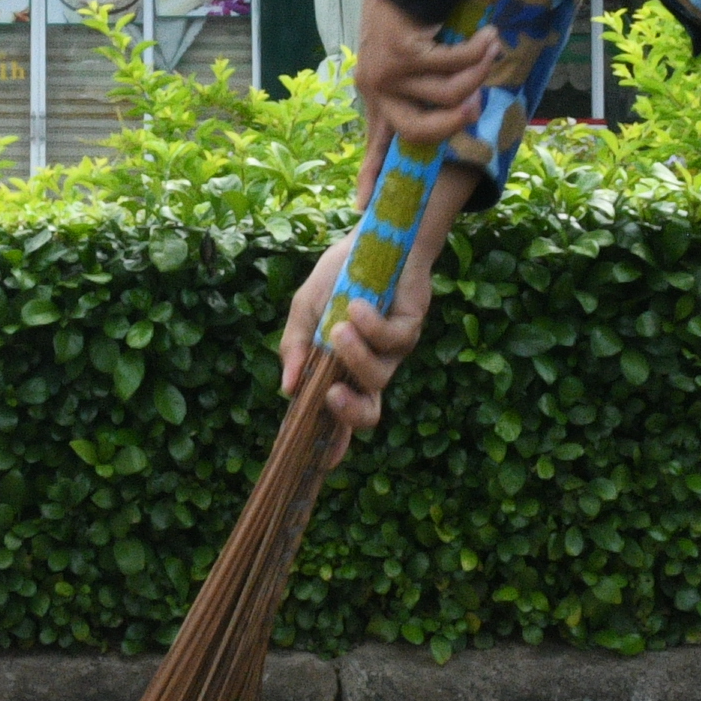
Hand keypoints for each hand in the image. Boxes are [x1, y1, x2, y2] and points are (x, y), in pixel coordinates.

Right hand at [278, 203, 449, 438]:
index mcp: (341, 368)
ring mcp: (393, 351)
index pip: (337, 414)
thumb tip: (288, 389)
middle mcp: (369, 367)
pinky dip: (371, 326)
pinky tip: (358, 306)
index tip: (320, 463)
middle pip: (369, 412)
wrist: (374, 238)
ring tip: (339, 327)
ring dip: (356, 356)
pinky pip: (393, 340)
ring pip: (378, 376)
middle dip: (350, 413)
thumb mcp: (306, 309)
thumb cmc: (340, 275)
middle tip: (330, 396)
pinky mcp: (411, 328)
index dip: (331, 441)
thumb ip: (295, 347)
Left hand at [351, 0, 502, 160]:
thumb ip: (419, 89)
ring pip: (446, 94)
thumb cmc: (408, 17)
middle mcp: (376, 87)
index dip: (369, 175)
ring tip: (491, 50)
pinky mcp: (404, 50)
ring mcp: (388, 70)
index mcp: (375, 95)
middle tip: (477, 106)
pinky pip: (454, 64)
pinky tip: (489, 37)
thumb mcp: (406, 59)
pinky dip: (478, 51)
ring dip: (477, 72)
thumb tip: (458, 111)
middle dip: (455, 124)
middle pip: (419, 131)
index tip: (359, 208)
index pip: (374, 142)